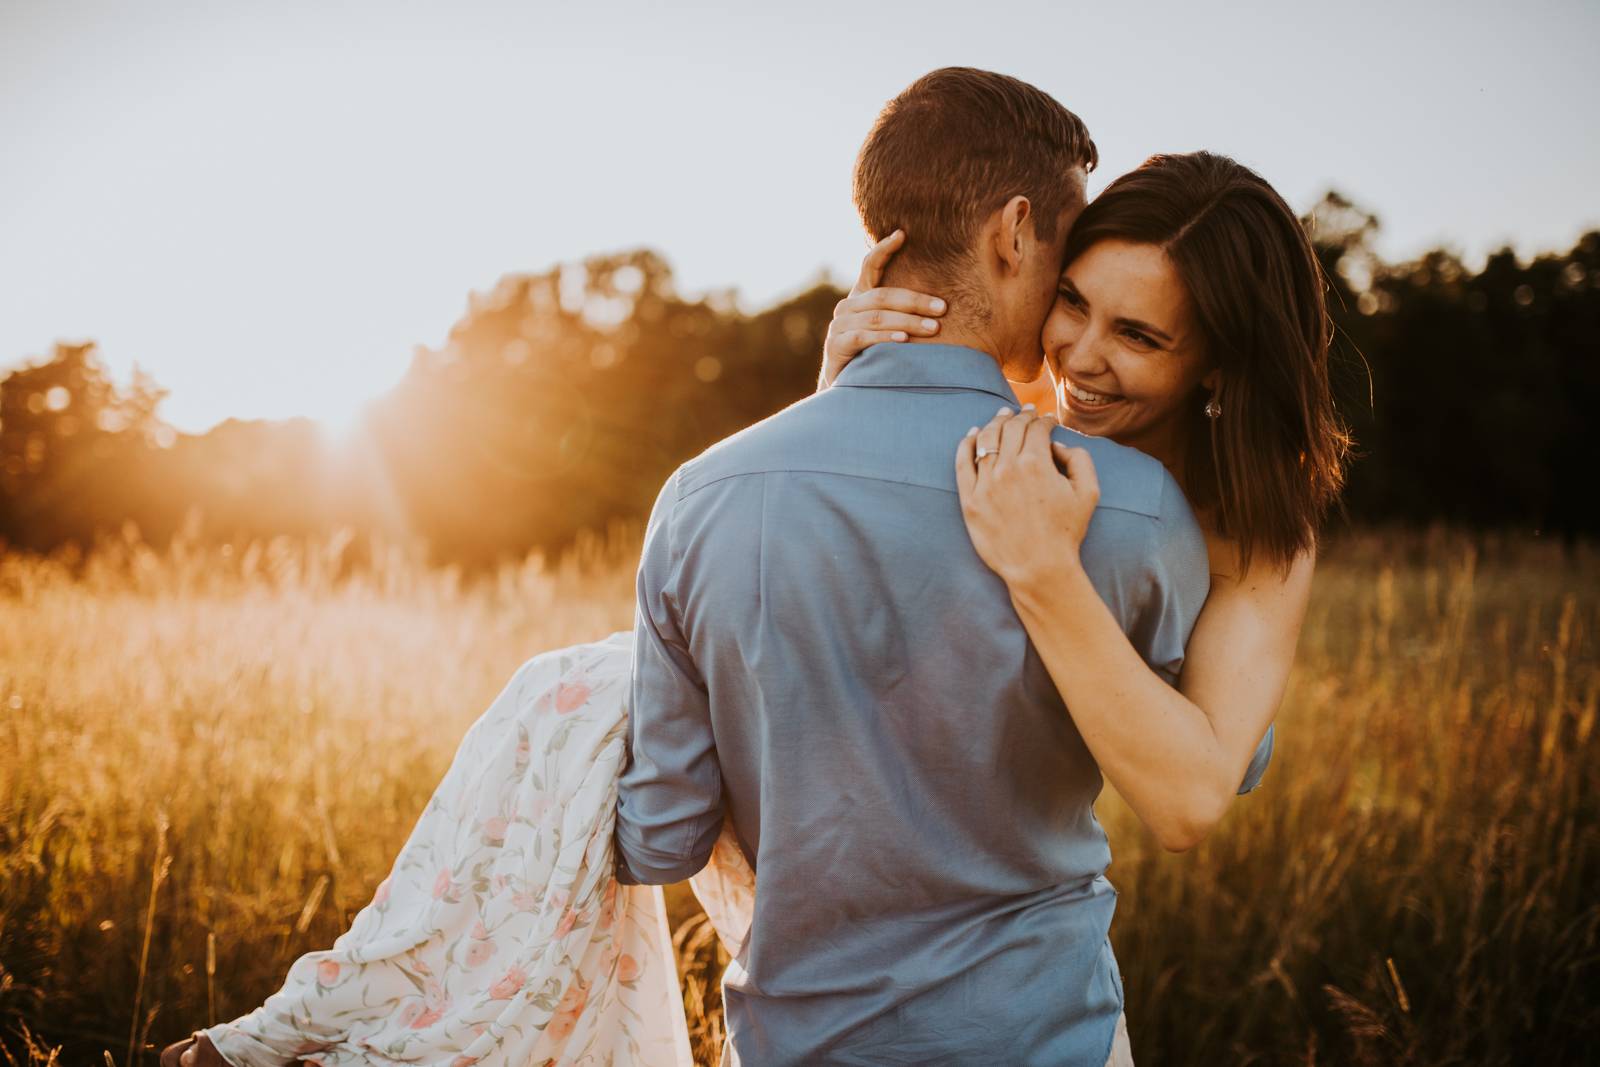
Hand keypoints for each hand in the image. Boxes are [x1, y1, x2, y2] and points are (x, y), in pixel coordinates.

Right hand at [818, 229, 947, 387]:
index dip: (883, 249)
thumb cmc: (874, 354)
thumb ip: (901, 312)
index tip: (901, 234)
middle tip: (943, 308)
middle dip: (915, 301)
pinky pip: (864, 337)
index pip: (869, 266)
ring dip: (908, 321)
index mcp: (859, 297)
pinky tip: (904, 340)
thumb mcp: (886, 329)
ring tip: (933, 328)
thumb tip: (941, 302)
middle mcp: (847, 307)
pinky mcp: (837, 345)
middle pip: (882, 296)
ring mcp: (839, 326)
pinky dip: (886, 337)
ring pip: (877, 317)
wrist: (847, 387)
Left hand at [955, 407, 1099, 585]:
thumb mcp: (1089, 492)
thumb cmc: (1066, 532)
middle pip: (1011, 429)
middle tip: (1024, 412)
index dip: (1043, 419)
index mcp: (1037, 462)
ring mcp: (986, 483)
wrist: (1039, 568)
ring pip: (985, 440)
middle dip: (1020, 416)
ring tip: (1001, 417)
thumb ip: (1080, 458)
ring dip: (994, 423)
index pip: (1036, 428)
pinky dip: (966, 444)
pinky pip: (962, 463)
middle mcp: (1008, 468)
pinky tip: (971, 434)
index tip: (1046, 420)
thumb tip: (1056, 445)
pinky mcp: (969, 500)